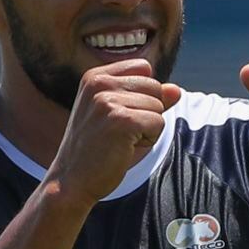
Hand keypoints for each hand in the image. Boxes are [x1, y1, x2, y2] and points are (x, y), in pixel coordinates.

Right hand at [51, 60, 181, 197]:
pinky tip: (124, 148)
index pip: (144, 68)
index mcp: (95, 76)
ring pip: (159, 107)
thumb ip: (148, 98)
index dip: (143, 95)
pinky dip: (149, 140)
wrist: (72, 180)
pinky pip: (159, 123)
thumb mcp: (120, 116)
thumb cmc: (97, 150)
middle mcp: (99, 83)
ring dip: (147, 129)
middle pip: (155, 87)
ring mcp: (109, 101)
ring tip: (119, 141)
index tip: (119, 116)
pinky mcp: (121, 120)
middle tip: (119, 133)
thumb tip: (176, 90)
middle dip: (147, 113)